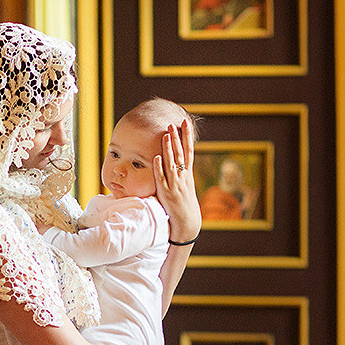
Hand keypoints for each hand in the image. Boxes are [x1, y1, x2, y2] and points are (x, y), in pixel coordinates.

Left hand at [153, 121, 201, 242]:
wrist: (187, 222)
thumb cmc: (183, 204)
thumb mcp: (184, 185)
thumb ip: (179, 173)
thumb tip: (173, 160)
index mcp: (187, 174)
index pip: (188, 150)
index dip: (187, 136)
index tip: (185, 122)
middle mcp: (182, 177)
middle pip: (180, 154)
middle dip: (176, 138)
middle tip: (173, 123)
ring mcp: (174, 184)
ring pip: (171, 163)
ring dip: (168, 149)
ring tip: (166, 134)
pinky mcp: (165, 193)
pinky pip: (161, 178)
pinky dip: (159, 168)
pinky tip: (156, 157)